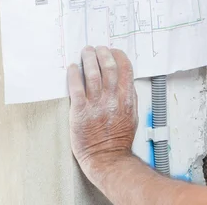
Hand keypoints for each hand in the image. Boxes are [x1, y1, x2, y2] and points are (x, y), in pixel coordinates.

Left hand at [67, 46, 137, 183]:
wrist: (107, 157)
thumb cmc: (119, 139)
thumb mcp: (132, 115)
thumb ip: (129, 97)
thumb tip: (126, 81)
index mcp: (127, 98)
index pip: (125, 69)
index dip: (118, 56)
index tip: (113, 51)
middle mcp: (112, 98)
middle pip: (109, 67)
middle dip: (103, 53)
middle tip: (98, 48)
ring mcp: (96, 104)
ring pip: (93, 74)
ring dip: (89, 59)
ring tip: (86, 52)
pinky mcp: (80, 111)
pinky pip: (76, 88)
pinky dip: (75, 75)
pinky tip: (73, 68)